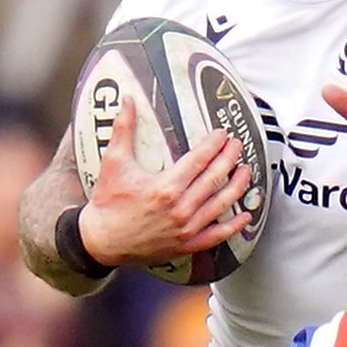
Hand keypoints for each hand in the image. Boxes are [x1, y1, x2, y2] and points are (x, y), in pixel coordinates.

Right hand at [79, 102, 250, 267]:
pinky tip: (245, 216)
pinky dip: (233, 227)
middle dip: (229, 159)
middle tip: (237, 145)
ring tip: (246, 171)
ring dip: (237, 187)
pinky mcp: (186, 245)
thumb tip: (127, 100)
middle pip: (214, 179)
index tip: (222, 134)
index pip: (198, 160)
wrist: (101, 241)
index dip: (214, 145)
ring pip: (220, 205)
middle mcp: (180, 209)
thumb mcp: (114, 162)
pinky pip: (216, 236)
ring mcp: (185, 229)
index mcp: (165, 187)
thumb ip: (123, 129)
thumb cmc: (107, 202)